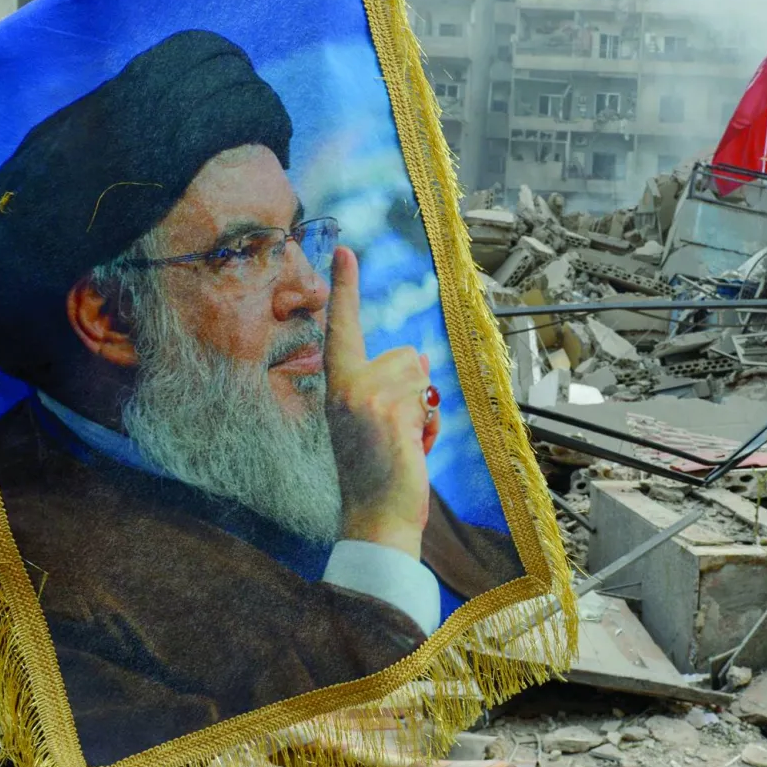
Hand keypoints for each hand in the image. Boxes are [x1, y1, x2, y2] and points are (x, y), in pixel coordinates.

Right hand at [324, 246, 432, 558]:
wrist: (375, 516)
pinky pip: (427, 397)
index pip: (341, 329)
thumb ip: (388, 386)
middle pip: (406, 357)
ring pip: (420, 375)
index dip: (344, 288)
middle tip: (400, 435)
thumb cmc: (378, 473)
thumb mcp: (374, 421)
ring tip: (405, 443)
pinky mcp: (385, 410)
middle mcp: (344, 387)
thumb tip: (418, 355)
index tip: (346, 250)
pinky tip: (412, 451)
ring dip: (425, 410)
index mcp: (337, 388)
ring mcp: (363, 397)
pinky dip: (430, 424)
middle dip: (417, 393)